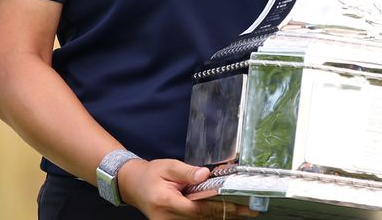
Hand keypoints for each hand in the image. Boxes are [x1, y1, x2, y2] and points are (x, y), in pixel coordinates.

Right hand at [118, 159, 259, 218]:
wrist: (132, 185)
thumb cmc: (150, 174)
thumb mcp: (168, 166)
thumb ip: (187, 171)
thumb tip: (205, 174)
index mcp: (166, 201)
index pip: (198, 208)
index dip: (220, 208)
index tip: (239, 206)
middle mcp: (167, 217)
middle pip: (202, 218)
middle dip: (226, 214)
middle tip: (248, 210)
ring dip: (220, 216)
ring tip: (241, 211)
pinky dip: (208, 217)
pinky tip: (223, 212)